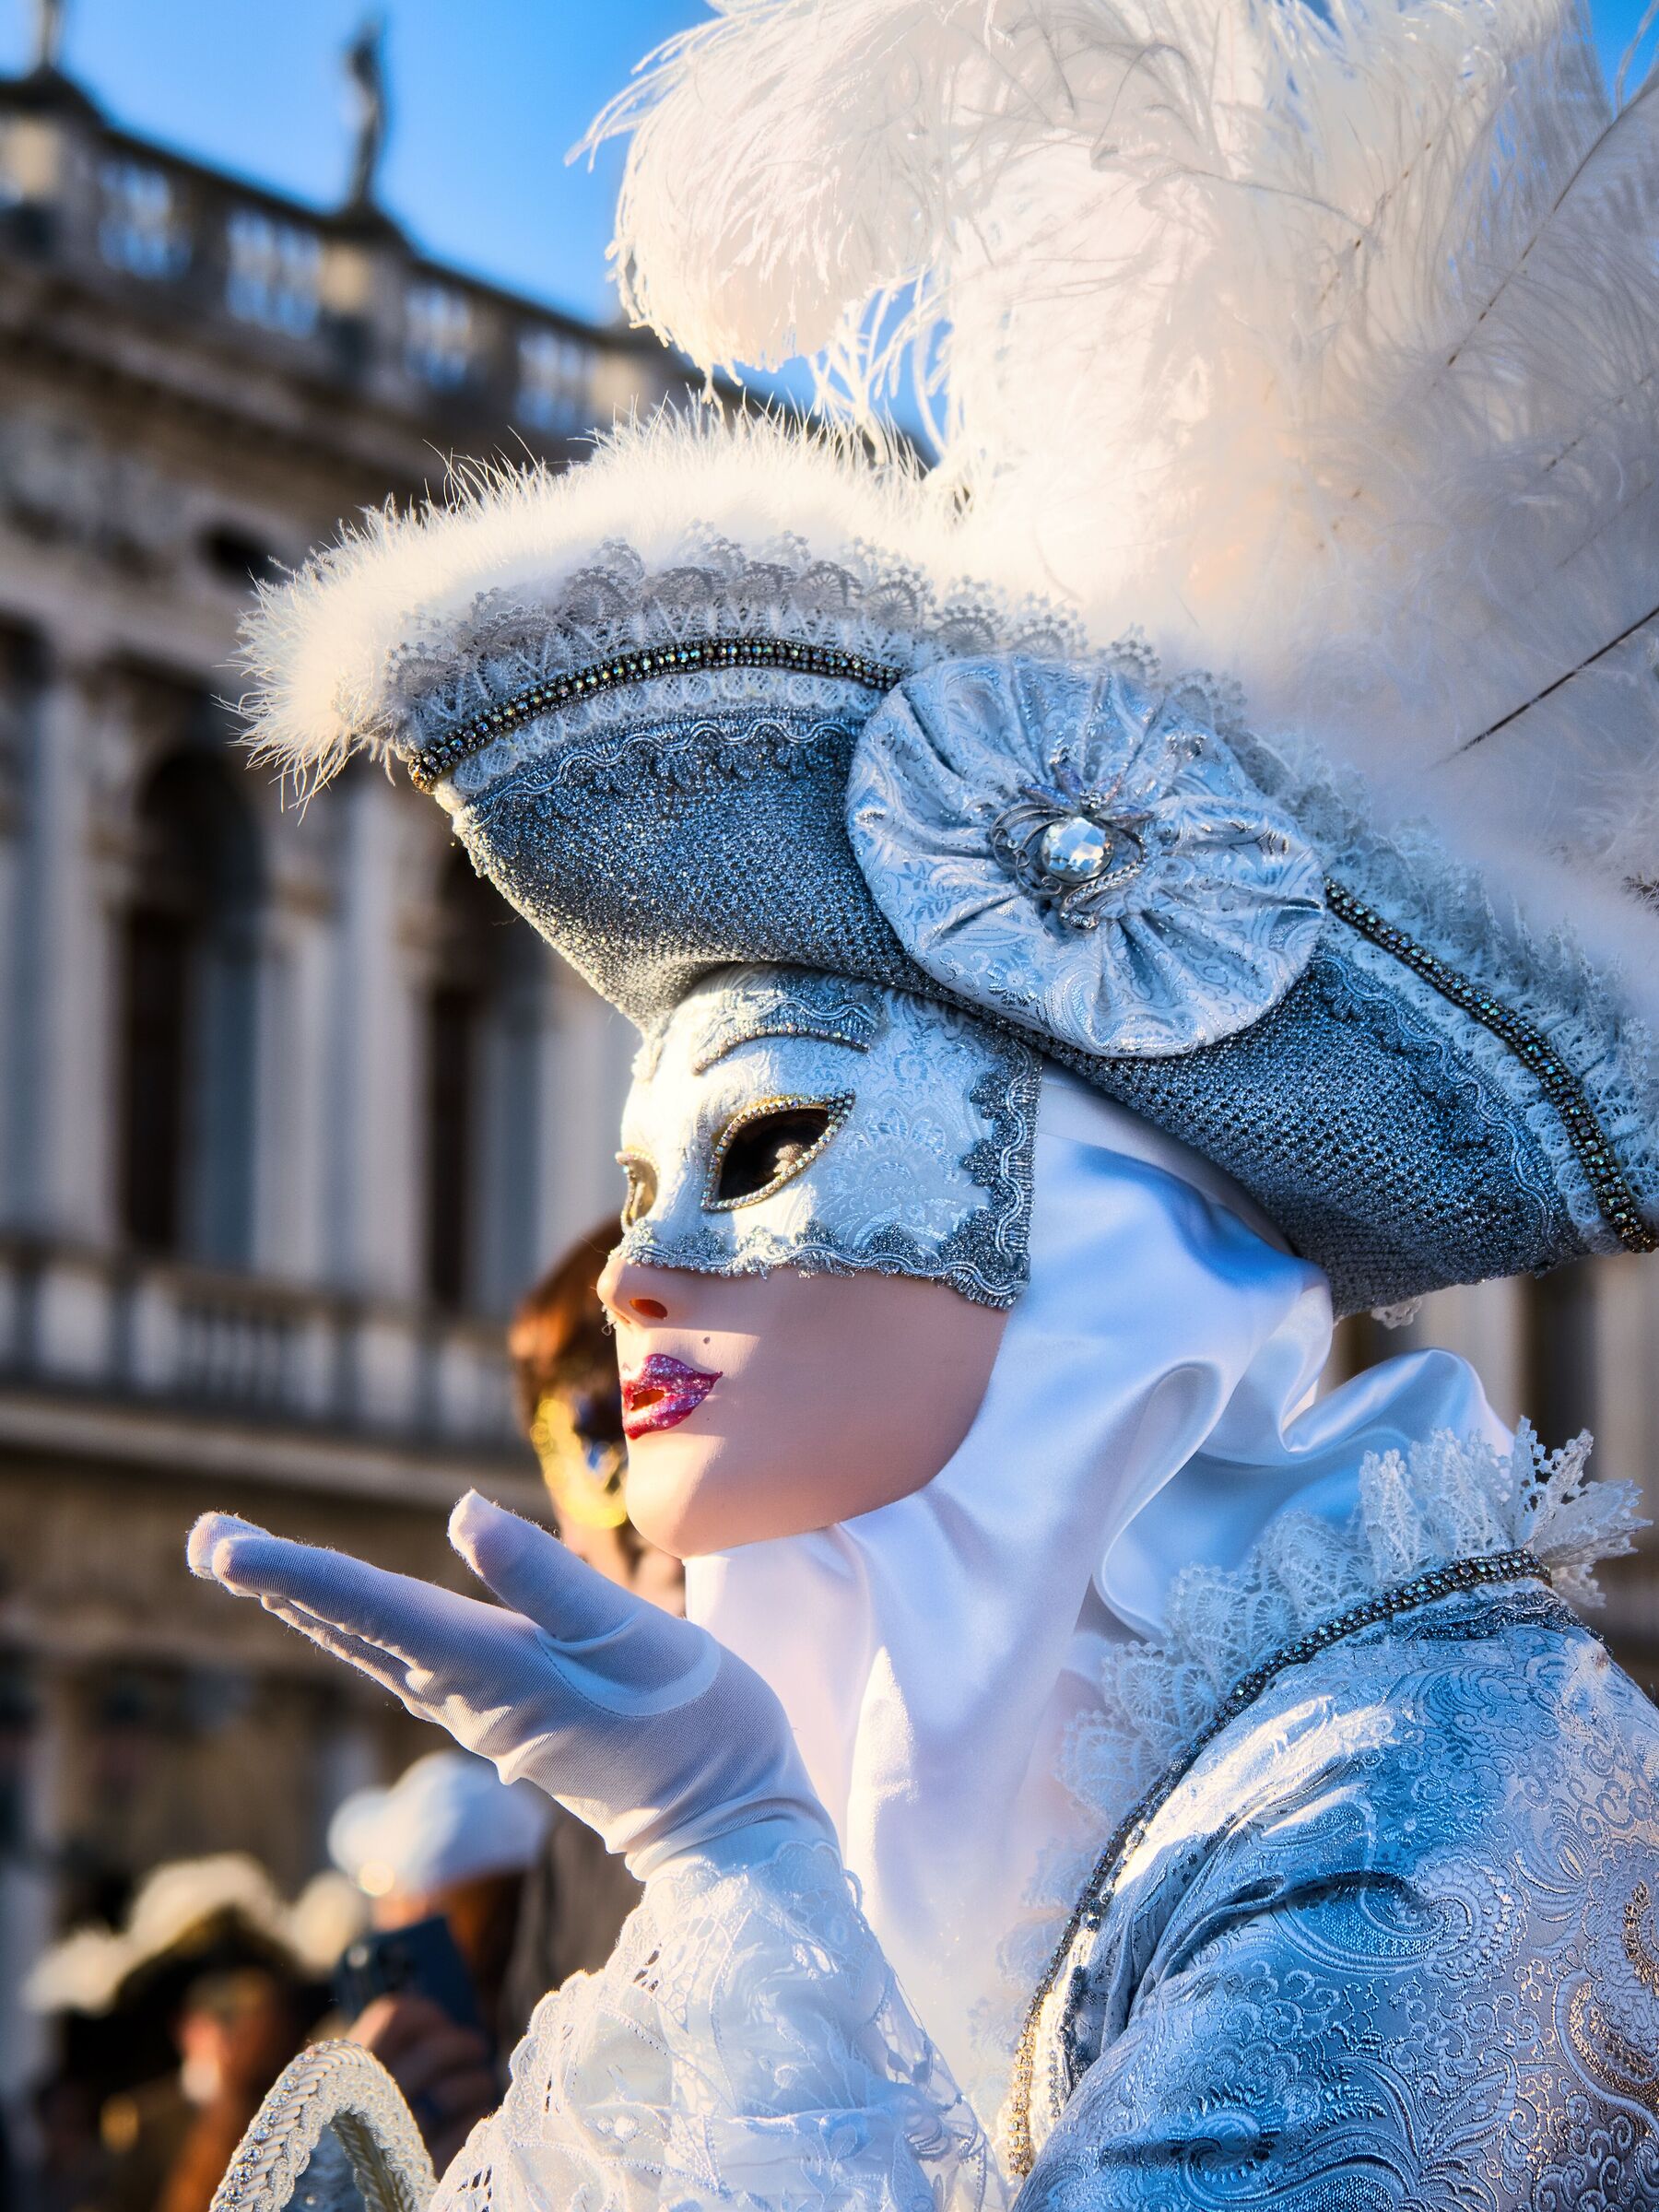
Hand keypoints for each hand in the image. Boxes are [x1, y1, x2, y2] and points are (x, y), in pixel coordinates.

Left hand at [187, 1493, 833, 1877]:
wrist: (731, 1823)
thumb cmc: (700, 1722)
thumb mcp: (638, 1637)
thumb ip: (548, 1579)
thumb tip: (461, 1514)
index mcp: (494, 1667)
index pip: (373, 1608)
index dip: (295, 1571)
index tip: (222, 1545)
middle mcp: (468, 1695)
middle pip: (350, 1629)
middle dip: (275, 1581)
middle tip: (205, 1533)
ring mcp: (482, 1713)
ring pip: (370, 1648)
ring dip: (306, 1601)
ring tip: (248, 1560)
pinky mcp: (506, 1717)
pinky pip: (404, 1663)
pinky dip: (357, 1626)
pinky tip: (345, 1615)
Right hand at [348, 1994, 495, 2173]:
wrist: (336, 2199)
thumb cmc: (354, 2134)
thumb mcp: (352, 2089)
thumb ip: (388, 2053)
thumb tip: (438, 2020)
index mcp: (345, 2078)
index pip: (394, 2018)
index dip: (425, 2015)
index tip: (440, 2021)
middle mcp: (369, 2107)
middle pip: (433, 2053)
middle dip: (463, 2045)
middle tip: (477, 2048)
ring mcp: (396, 2143)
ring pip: (453, 2091)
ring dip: (475, 2083)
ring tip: (477, 2086)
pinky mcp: (421, 2174)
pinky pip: (465, 2129)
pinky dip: (475, 2117)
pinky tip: (469, 2119)